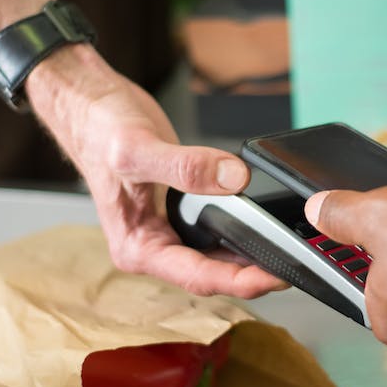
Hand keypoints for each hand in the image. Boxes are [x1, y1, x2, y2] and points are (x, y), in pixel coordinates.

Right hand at [28, 46, 286, 298]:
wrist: (89, 104)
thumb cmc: (99, 129)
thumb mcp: (138, 147)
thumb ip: (185, 166)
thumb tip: (232, 179)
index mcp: (137, 247)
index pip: (198, 278)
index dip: (241, 281)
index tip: (276, 276)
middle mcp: (152, 246)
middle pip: (212, 274)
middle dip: (253, 274)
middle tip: (296, 264)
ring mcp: (166, 231)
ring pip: (216, 256)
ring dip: (250, 255)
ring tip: (289, 250)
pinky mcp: (179, 213)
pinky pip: (216, 230)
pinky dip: (241, 229)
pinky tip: (264, 225)